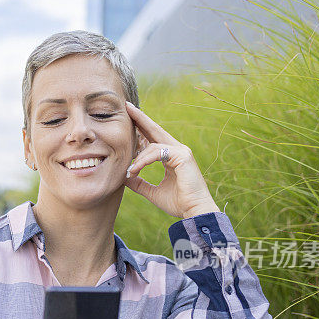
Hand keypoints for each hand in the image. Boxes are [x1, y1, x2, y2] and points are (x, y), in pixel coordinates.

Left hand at [124, 101, 219, 218]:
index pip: (153, 138)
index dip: (142, 128)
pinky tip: (135, 169)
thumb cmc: (178, 203)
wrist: (194, 212)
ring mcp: (182, 152)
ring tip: (129, 170)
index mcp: (172, 156)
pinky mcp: (183, 157)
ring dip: (138, 157)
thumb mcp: (153, 192)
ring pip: (153, 145)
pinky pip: (158, 153)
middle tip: (127, 107)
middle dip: (141, 118)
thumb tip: (124, 177)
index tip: (129, 118)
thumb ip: (139, 183)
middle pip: (155, 130)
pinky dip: (144, 160)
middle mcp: (177, 150)